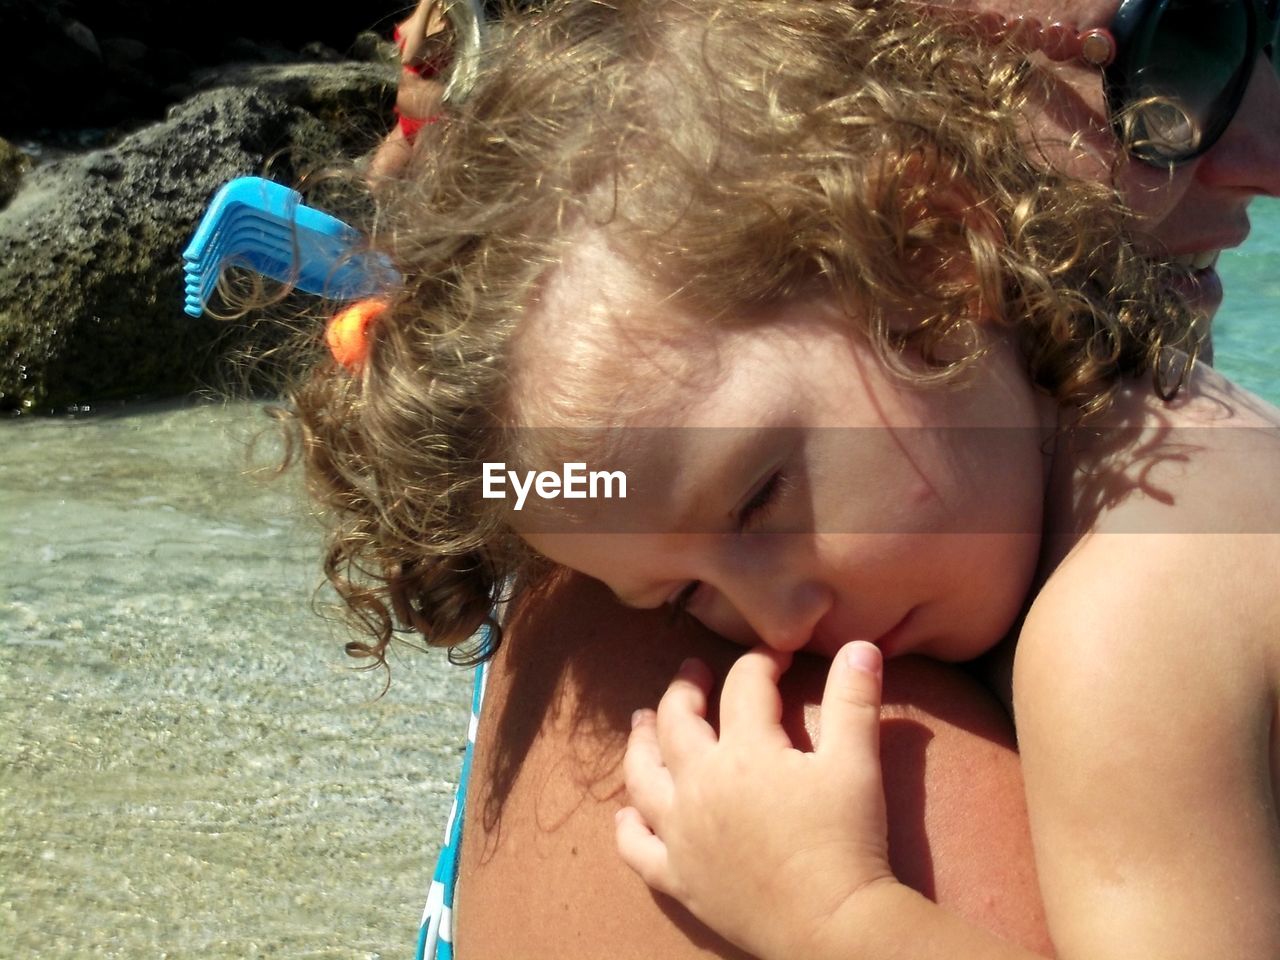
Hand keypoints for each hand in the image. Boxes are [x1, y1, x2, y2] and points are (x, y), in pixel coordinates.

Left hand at [616, 642, 895, 959]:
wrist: (833, 926)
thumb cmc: (847, 840)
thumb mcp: (857, 762)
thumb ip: (854, 699)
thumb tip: (860, 645)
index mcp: (745, 752)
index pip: (744, 686)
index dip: (760, 662)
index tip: (776, 656)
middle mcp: (700, 785)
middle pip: (677, 722)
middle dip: (685, 690)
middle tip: (693, 673)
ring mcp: (681, 833)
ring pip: (642, 776)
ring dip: (641, 743)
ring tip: (643, 722)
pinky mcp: (677, 878)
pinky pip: (637, 848)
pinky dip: (628, 826)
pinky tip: (627, 813)